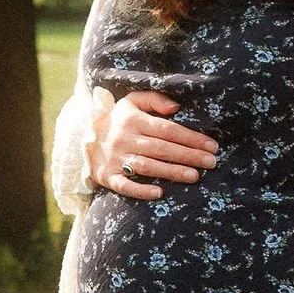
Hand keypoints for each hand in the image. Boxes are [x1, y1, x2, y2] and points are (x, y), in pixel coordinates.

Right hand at [88, 90, 217, 201]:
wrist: (82, 138)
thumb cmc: (117, 120)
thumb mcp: (131, 102)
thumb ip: (154, 100)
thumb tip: (177, 107)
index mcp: (133, 120)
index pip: (168, 130)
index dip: (191, 138)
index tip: (211, 146)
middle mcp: (124, 139)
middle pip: (162, 148)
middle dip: (189, 155)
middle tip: (211, 162)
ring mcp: (115, 159)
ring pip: (148, 166)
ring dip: (172, 171)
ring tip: (194, 176)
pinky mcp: (108, 176)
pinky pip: (124, 185)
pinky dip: (141, 190)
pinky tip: (159, 193)